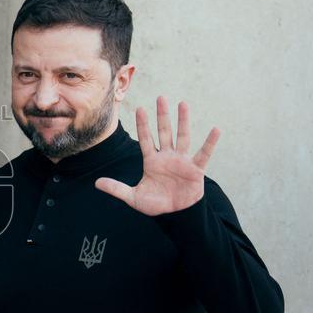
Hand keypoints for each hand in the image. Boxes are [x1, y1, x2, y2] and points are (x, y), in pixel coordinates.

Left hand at [95, 96, 219, 215]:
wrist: (175, 215)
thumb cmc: (155, 204)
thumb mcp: (133, 197)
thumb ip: (116, 189)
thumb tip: (96, 183)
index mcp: (151, 162)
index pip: (146, 139)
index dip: (143, 125)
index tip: (139, 108)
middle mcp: (167, 157)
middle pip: (164, 132)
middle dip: (162, 115)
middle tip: (161, 97)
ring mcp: (182, 161)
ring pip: (182, 137)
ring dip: (183, 121)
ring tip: (183, 103)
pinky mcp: (195, 170)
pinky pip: (203, 154)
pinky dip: (210, 143)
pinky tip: (216, 129)